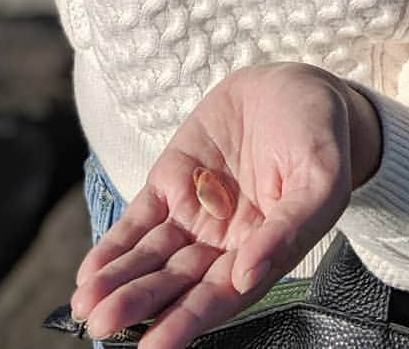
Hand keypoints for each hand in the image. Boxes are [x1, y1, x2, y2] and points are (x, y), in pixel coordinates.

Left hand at [70, 63, 382, 348]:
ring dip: (118, 281)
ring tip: (86, 306)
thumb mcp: (321, 180)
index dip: (186, 321)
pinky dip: (114, 244)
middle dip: (139, 304)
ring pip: (151, 256)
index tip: (153, 348)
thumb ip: (289, 229)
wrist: (298, 86)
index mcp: (263, 250)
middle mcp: (224, 241)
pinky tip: (90, 270)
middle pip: (176, 282)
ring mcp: (196, 211)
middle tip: (102, 324)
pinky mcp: (173, 179)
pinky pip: (140, 219)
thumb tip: (249, 274)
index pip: (219, 296)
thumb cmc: (321, 137)